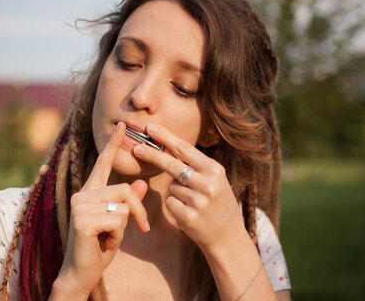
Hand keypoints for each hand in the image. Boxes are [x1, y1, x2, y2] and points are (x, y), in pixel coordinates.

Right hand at [52, 122, 149, 299]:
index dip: (114, 144)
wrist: (82, 275)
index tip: (124, 125)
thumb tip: (143, 184)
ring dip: (125, 227)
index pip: (103, 163)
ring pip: (123, 204)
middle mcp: (83, 194)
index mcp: (91, 192)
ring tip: (110, 239)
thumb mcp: (119, 223)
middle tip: (142, 228)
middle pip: (126, 189)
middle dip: (139, 211)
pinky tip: (105, 244)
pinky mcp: (82, 220)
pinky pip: (117, 219)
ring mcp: (80, 206)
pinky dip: (118, 236)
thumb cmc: (100, 248)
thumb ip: (128, 203)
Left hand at [132, 124, 243, 252]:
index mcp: (215, 170)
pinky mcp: (188, 216)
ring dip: (176, 193)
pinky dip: (175, 206)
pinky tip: (190, 213)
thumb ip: (196, 166)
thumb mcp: (215, 180)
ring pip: (171, 187)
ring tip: (194, 203)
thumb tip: (168, 147)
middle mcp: (208, 183)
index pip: (185, 149)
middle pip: (172, 164)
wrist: (228, 237)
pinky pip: (170, 202)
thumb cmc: (218, 204)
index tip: (150, 128)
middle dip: (152, 155)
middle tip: (136, 148)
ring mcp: (198, 201)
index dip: (166, 137)